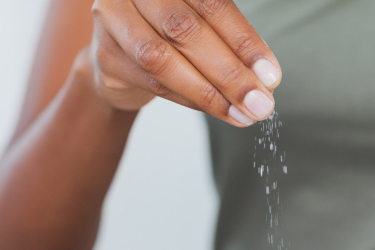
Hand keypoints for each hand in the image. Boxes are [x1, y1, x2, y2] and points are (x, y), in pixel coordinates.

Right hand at [87, 0, 280, 125]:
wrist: (119, 49)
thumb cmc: (168, 29)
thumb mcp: (200, 20)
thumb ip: (228, 40)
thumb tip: (264, 79)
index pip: (211, 4)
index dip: (243, 41)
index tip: (270, 75)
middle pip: (185, 31)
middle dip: (229, 73)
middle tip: (260, 102)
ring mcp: (113, 18)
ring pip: (163, 60)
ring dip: (209, 93)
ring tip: (242, 113)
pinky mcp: (105, 54)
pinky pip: (152, 82)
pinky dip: (190, 99)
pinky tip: (217, 110)